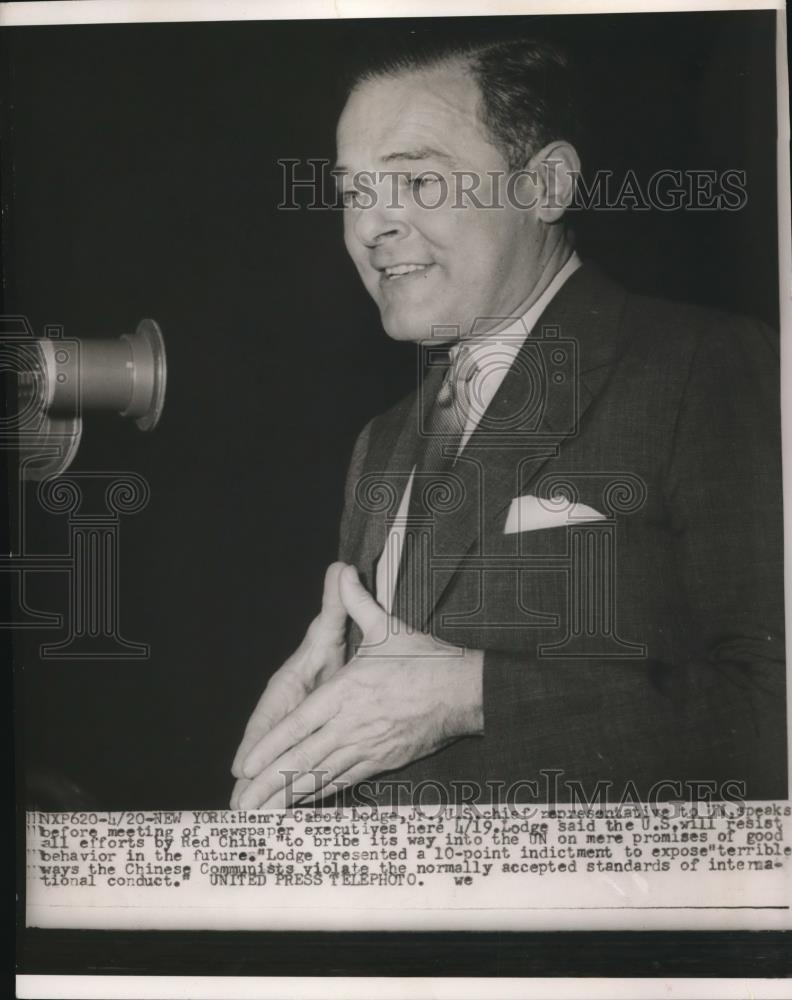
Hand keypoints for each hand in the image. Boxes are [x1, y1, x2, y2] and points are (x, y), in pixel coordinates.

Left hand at [233, 564, 482, 809]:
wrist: (465, 692)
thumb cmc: (425, 658)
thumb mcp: (387, 628)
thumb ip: (357, 603)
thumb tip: (342, 571)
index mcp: (347, 692)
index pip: (300, 724)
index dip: (271, 747)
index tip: (244, 767)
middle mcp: (352, 724)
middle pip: (303, 759)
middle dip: (268, 784)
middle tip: (240, 805)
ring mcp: (368, 746)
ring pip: (321, 775)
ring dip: (289, 795)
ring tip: (262, 813)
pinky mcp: (383, 760)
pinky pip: (344, 779)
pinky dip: (320, 791)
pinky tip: (303, 800)